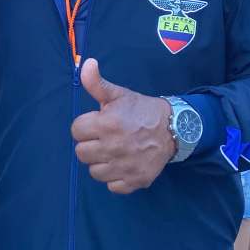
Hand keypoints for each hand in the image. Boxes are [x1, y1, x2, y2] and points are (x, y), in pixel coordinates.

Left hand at [71, 58, 175, 193]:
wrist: (173, 128)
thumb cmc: (141, 110)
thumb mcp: (119, 94)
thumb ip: (96, 83)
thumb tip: (86, 63)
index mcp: (106, 124)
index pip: (76, 131)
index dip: (85, 126)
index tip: (97, 124)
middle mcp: (113, 147)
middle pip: (81, 153)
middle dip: (90, 144)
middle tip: (104, 138)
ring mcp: (124, 167)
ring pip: (94, 172)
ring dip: (101, 162)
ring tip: (113, 151)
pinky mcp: (135, 181)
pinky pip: (112, 186)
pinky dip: (116, 178)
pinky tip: (123, 165)